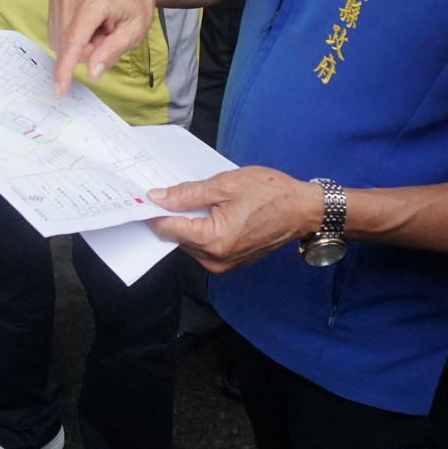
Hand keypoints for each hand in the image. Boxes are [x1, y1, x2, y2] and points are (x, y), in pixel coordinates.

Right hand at [47, 0, 158, 95]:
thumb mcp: (134, 31)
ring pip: (59, 41)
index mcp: (94, 1)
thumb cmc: (136, 4)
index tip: (58, 90)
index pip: (73, 40)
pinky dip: (73, 37)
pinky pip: (57, 34)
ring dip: (80, 45)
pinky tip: (89, 27)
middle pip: (66, 44)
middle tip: (107, 38)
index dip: (64, 68)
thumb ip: (112, 52)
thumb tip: (92, 73)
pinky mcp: (55, 0)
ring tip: (99, 30)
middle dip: (86, 51)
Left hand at [147, 168, 326, 273]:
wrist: (303, 209)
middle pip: (178, 238)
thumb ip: (188, 193)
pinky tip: (207, 212)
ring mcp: (225, 264)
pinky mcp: (232, 263)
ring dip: (187, 224)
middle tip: (168, 192)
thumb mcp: (225, 184)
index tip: (145, 198)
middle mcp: (217, 260)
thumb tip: (159, 198)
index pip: (169, 229)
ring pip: (190, 244)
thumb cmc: (270, 193)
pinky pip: (204, 248)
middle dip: (171, 216)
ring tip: (194, 199)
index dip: (155, 213)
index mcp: (214, 240)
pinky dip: (200, 231)